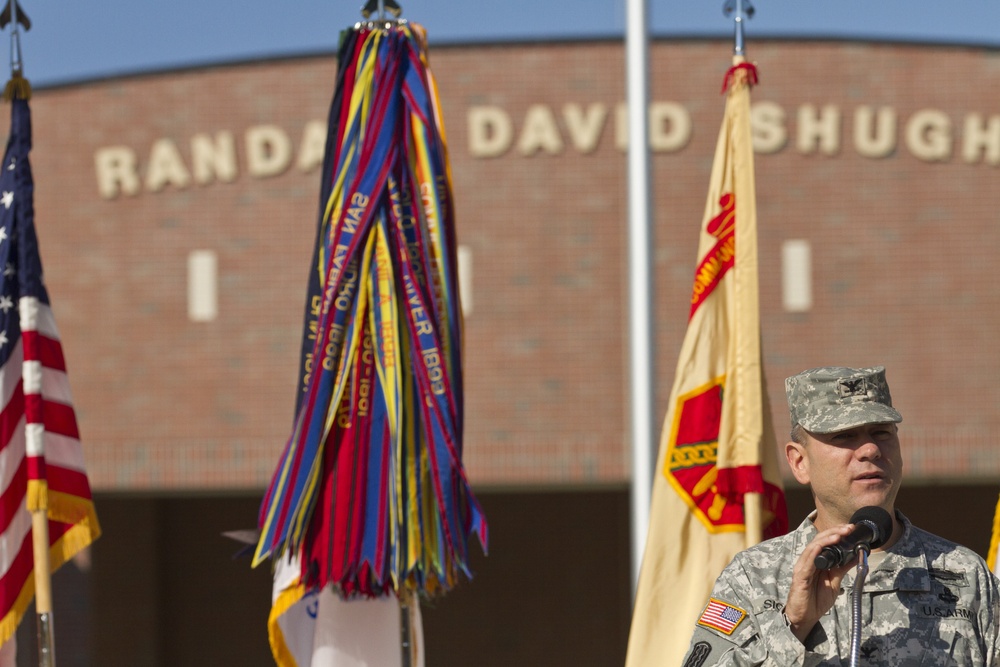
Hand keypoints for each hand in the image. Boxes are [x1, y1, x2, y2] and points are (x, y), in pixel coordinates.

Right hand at [783, 524, 856, 641]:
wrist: (805, 617)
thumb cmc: (816, 600)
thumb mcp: (834, 583)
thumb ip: (841, 569)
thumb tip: (855, 556)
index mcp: (817, 561)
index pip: (826, 542)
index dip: (837, 533)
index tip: (851, 529)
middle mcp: (808, 561)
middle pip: (819, 541)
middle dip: (834, 532)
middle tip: (848, 528)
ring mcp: (803, 567)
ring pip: (813, 547)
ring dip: (826, 539)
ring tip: (839, 534)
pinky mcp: (800, 576)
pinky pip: (806, 562)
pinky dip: (814, 552)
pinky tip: (820, 546)